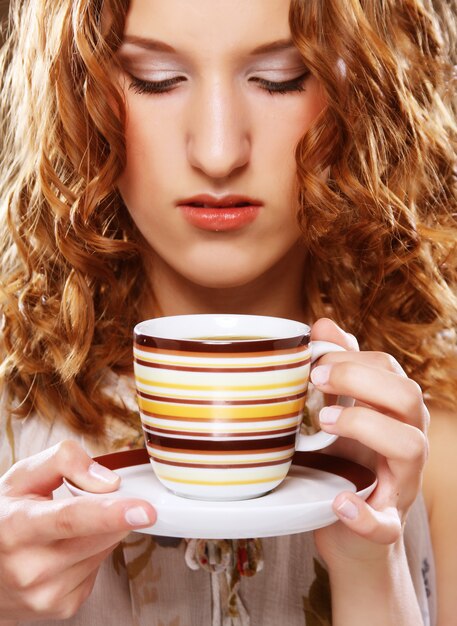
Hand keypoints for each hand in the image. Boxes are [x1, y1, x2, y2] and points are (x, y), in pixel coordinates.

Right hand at [0, 440, 155, 620]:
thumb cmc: (6, 516)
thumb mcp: (25, 476)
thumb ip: (66, 461)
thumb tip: (109, 482)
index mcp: (16, 527)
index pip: (70, 519)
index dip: (112, 513)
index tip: (145, 511)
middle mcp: (28, 567)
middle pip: (97, 534)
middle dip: (112, 512)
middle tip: (98, 499)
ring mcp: (43, 594)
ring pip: (104, 551)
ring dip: (102, 532)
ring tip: (70, 527)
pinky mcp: (60, 608)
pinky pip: (99, 570)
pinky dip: (94, 553)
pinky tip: (69, 548)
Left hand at [310, 318, 428, 565]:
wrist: (352, 534)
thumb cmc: (348, 464)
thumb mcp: (343, 413)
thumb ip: (340, 372)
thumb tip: (324, 324)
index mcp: (395, 413)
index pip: (390, 369)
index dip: (353, 357)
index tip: (314, 359)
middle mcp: (408, 441)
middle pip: (409, 397)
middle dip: (361, 379)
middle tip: (316, 379)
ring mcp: (402, 483)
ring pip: (412, 446)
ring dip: (367, 427)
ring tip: (325, 421)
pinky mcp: (385, 525)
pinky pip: (385, 523)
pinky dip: (363, 514)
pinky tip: (338, 501)